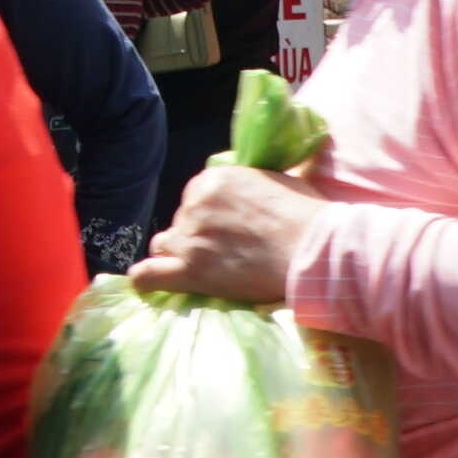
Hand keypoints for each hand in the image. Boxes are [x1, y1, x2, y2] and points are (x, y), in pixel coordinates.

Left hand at [134, 159, 321, 306]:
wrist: (312, 251)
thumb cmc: (307, 215)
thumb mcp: (281, 179)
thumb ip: (258, 179)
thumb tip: (269, 174)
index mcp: (214, 179)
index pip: (196, 195)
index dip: (210, 213)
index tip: (228, 227)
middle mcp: (194, 204)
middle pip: (181, 221)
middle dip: (197, 235)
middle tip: (224, 252)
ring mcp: (189, 238)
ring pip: (164, 245)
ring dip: (177, 255)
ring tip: (198, 268)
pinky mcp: (190, 271)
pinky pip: (149, 275)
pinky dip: (146, 279)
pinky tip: (148, 284)